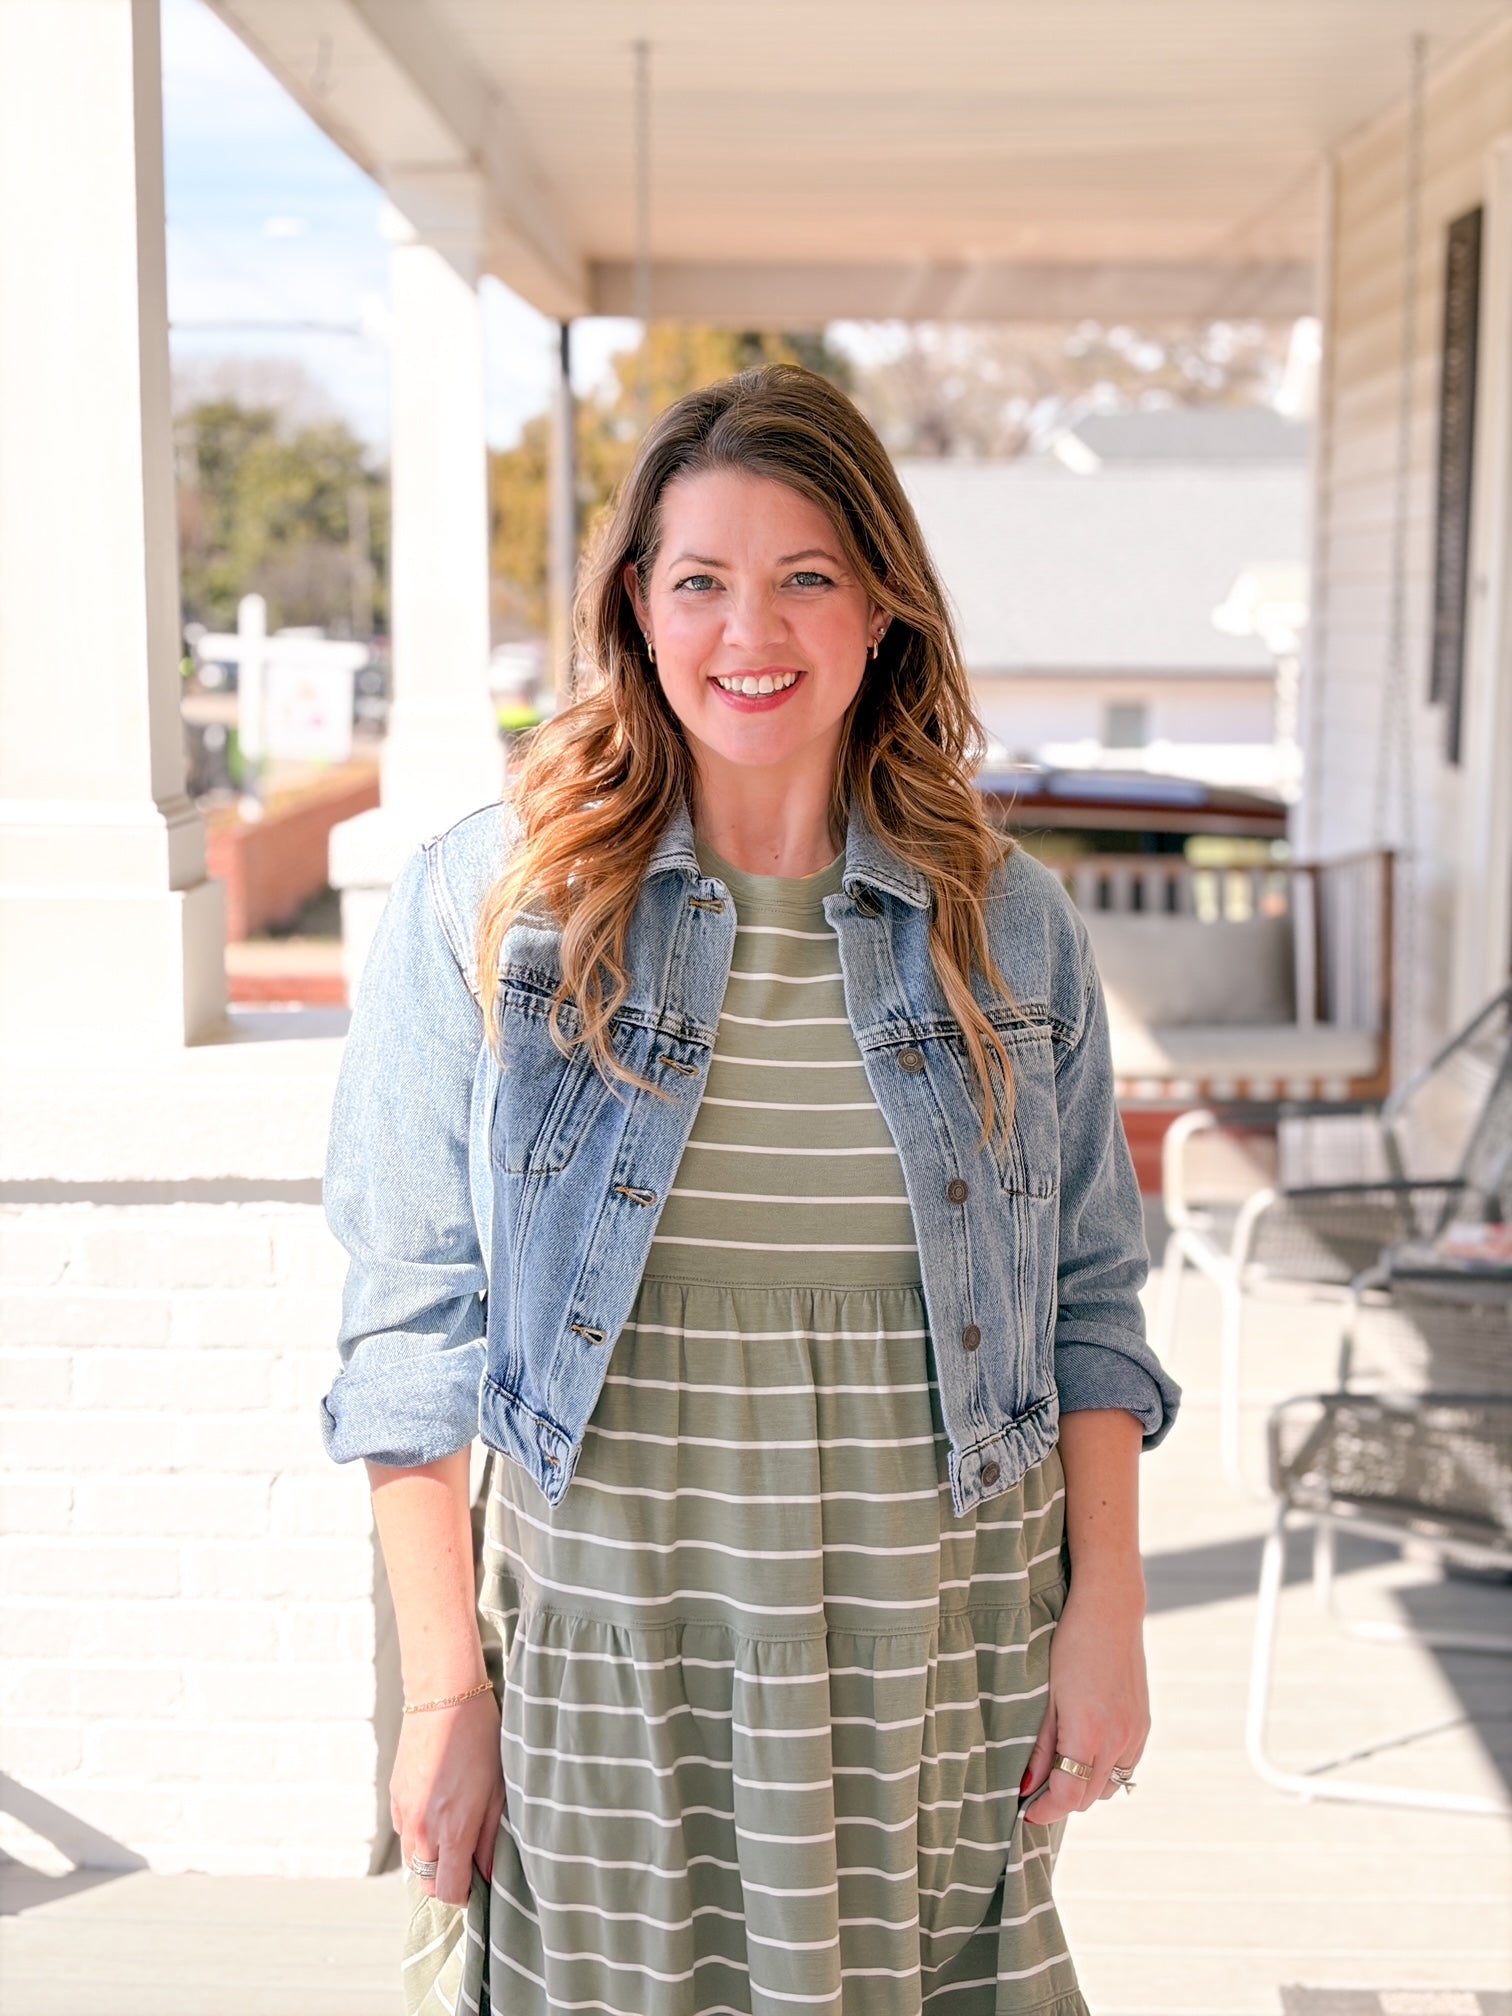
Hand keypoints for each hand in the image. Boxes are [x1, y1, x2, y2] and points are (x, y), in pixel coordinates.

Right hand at [392, 1690, 504, 1905]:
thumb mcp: (497, 1791)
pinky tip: (438, 1809)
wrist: (444, 1699)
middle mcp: (423, 1829)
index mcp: (453, 1830)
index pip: (449, 1891)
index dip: (464, 1895)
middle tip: (467, 1860)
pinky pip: (405, 1832)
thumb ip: (491, 1838)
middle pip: (427, 1882)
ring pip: (413, 1859)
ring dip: (431, 1857)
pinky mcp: (395, 1797)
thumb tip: (489, 1874)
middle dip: (446, 1880)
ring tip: (454, 1830)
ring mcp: (405, 1813)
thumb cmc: (480, 1741)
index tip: (478, 1882)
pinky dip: (419, 1834)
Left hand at [1019, 1573, 1148, 1827]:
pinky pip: (1127, 1767)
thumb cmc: (1070, 1646)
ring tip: (1061, 1771)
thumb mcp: (1045, 1695)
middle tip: (1037, 1792)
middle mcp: (1118, 1741)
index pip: (1069, 1798)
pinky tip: (1088, 1753)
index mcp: (1089, 1735)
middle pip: (1089, 1798)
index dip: (1045, 1812)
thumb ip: (1038, 1745)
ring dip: (1086, 1788)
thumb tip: (1027, 1786)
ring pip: (1111, 1787)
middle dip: (1062, 1802)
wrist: (1109, 1611)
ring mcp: (1136, 1734)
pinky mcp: (1144, 1725)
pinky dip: (1106, 1771)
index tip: (1027, 1811)